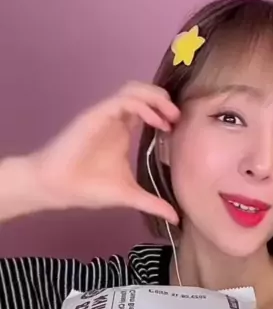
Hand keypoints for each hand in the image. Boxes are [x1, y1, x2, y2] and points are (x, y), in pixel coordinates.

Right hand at [2, 82, 179, 222]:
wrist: (58, 188)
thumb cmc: (89, 188)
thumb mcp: (130, 195)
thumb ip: (153, 203)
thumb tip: (176, 218)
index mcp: (123, 130)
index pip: (148, 108)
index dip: (166, 112)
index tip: (178, 129)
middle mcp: (116, 119)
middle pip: (144, 92)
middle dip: (164, 100)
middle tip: (178, 117)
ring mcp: (106, 115)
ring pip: (134, 90)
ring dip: (156, 97)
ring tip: (170, 115)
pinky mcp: (97, 115)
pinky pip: (123, 101)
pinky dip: (143, 106)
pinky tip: (155, 121)